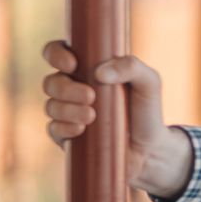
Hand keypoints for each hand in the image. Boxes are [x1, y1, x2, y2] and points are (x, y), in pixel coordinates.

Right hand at [41, 41, 193, 199]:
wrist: (150, 150)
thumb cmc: (147, 110)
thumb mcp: (149, 83)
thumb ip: (131, 67)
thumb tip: (100, 73)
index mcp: (87, 68)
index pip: (58, 51)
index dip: (56, 54)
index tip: (72, 64)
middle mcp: (72, 88)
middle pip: (51, 81)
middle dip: (66, 88)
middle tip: (91, 96)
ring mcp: (67, 113)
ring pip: (50, 105)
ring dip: (68, 109)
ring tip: (92, 116)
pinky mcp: (66, 136)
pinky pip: (53, 129)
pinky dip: (64, 127)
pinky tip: (81, 130)